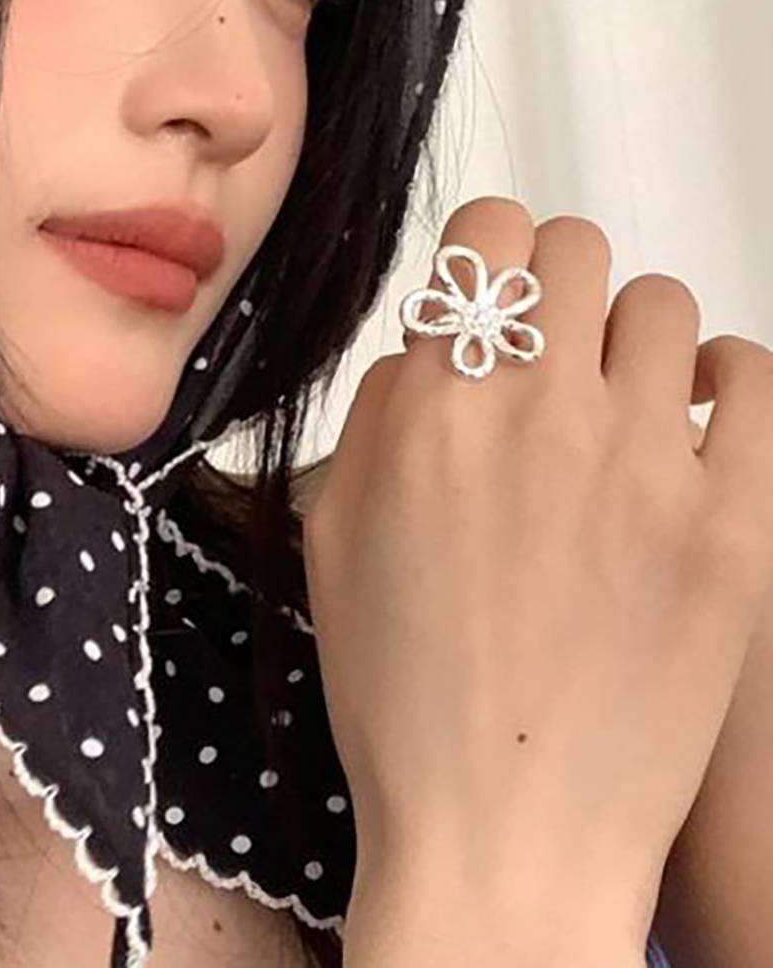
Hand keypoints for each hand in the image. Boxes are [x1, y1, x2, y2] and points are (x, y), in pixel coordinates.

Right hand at [300, 197, 772, 946]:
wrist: (507, 829)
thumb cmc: (403, 692)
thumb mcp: (335, 536)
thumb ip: (380, 417)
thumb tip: (429, 349)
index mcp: (433, 410)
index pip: (485, 236)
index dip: (485, 252)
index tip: (488, 295)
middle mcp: (539, 414)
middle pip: (574, 249)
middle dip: (555, 280)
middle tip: (551, 346)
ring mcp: (648, 467)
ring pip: (665, 309)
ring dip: (634, 338)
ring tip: (624, 401)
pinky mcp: (736, 528)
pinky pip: (755, 387)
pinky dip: (726, 386)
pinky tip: (697, 427)